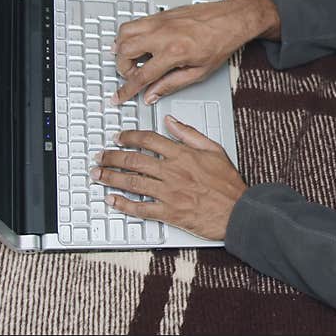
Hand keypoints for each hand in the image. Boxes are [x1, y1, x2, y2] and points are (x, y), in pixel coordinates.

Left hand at [91, 115, 245, 240]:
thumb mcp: (214, 150)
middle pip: (134, 160)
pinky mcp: (169, 213)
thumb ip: (190, 134)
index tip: (118, 138)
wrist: (237, 211)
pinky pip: (140, 208)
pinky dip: (123, 205)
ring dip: (111, 178)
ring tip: (98, 175)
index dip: (129, 137)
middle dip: (111, 157)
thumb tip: (171, 122)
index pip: (148, 140)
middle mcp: (172, 172)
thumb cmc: (228, 184)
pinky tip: (112, 201)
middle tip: (100, 157)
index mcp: (182, 155)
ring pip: (132, 183)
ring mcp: (169, 193)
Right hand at [110, 0, 278, 105]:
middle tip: (131, 76)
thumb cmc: (221, 42)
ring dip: (121, 49)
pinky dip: (128, 35)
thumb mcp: (199, 72)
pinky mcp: (160, 14)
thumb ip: (171, 84)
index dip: (127, 90)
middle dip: (122, 68)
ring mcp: (160, 22)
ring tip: (129, 60)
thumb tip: (151, 94)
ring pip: (124, 33)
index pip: (141, 75)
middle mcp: (163, 34)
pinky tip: (135, 44)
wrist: (231, 19)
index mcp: (174, 52)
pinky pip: (134, 22)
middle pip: (125, 52)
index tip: (119, 97)